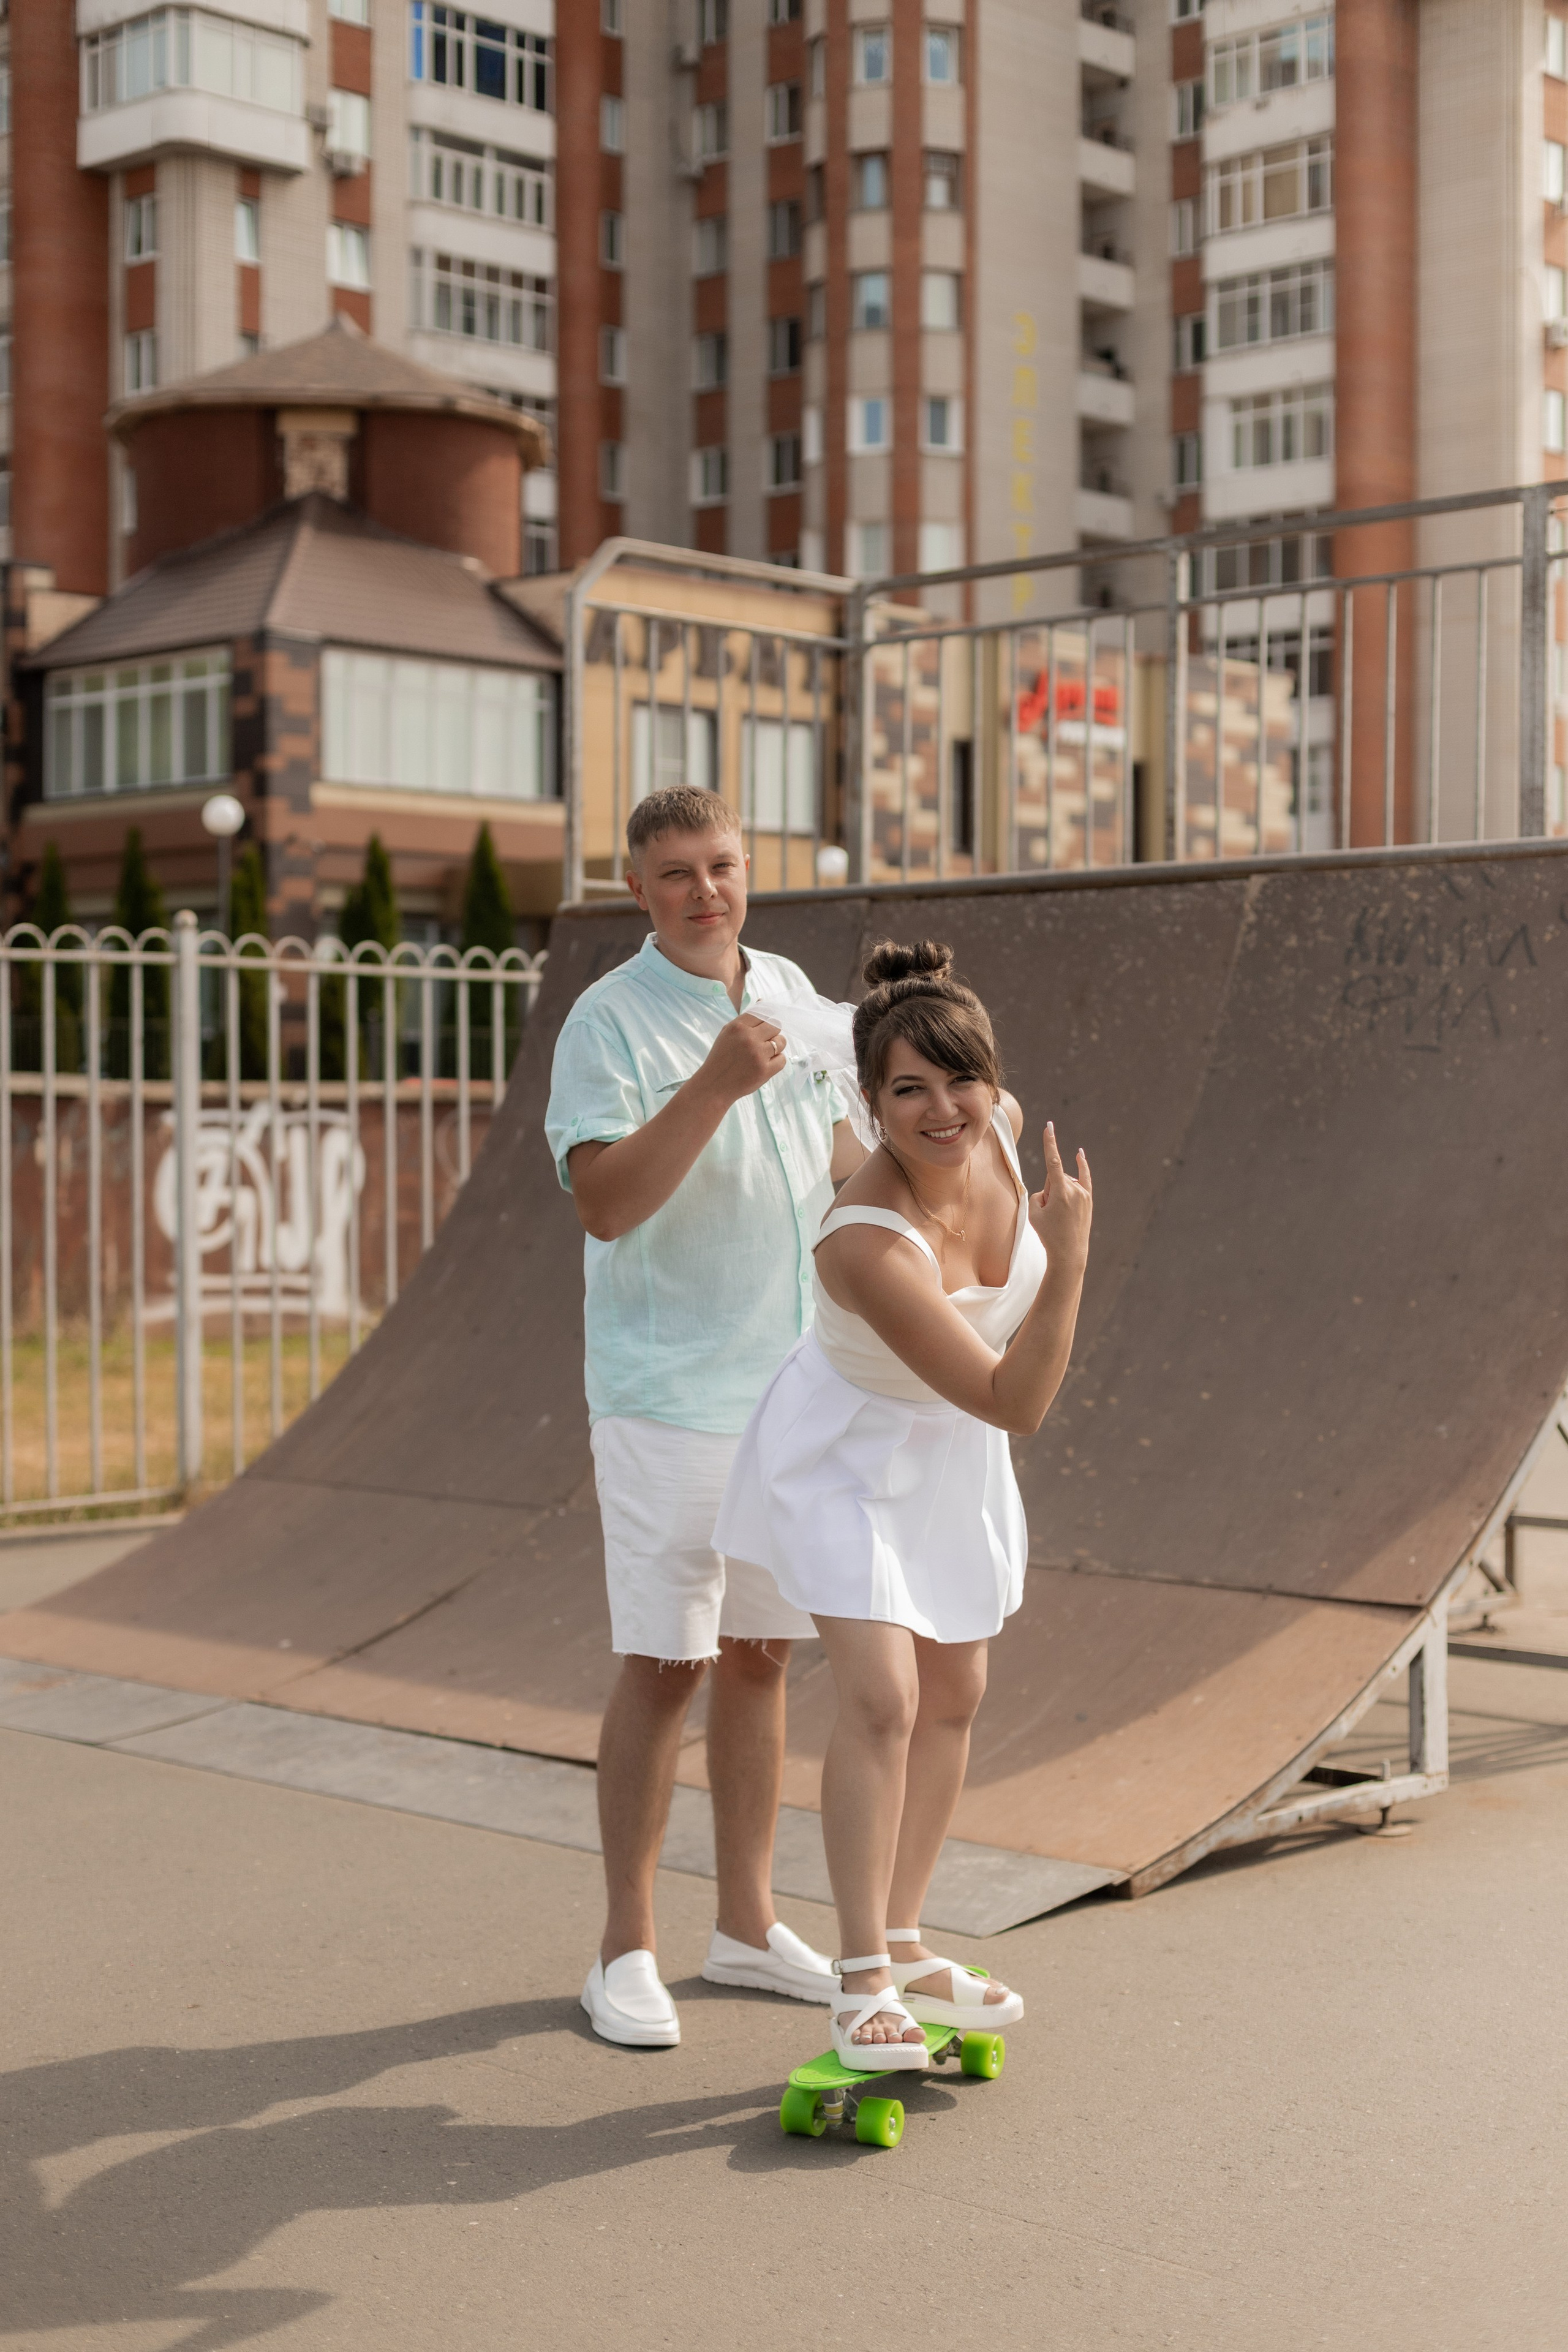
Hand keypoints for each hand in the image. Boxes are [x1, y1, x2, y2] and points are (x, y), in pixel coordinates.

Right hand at [697, 1013, 787, 1105]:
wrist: (714, 1085)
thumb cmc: (721, 1057)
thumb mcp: (727, 1033)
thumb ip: (746, 1018)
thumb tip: (763, 1001)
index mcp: (738, 1026)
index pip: (764, 1012)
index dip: (767, 1019)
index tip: (765, 1027)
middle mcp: (749, 1038)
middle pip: (776, 1025)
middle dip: (772, 1033)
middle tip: (763, 1042)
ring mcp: (758, 1054)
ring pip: (781, 1041)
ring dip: (776, 1046)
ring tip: (764, 1053)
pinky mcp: (765, 1070)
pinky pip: (782, 1059)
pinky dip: (776, 1061)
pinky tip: (765, 1064)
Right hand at [1029, 1122, 1091, 1271]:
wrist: (1069, 1254)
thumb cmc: (1048, 1234)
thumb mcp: (1034, 1213)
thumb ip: (1039, 1193)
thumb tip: (1051, 1188)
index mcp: (1061, 1191)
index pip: (1053, 1160)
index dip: (1050, 1142)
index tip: (1049, 1126)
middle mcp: (1075, 1189)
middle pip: (1054, 1178)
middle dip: (1048, 1190)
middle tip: (1050, 1214)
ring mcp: (1084, 1194)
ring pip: (1064, 1183)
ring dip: (1057, 1194)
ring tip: (1060, 1217)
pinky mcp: (1088, 1199)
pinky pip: (1084, 1178)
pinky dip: (1082, 1166)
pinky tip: (1080, 1154)